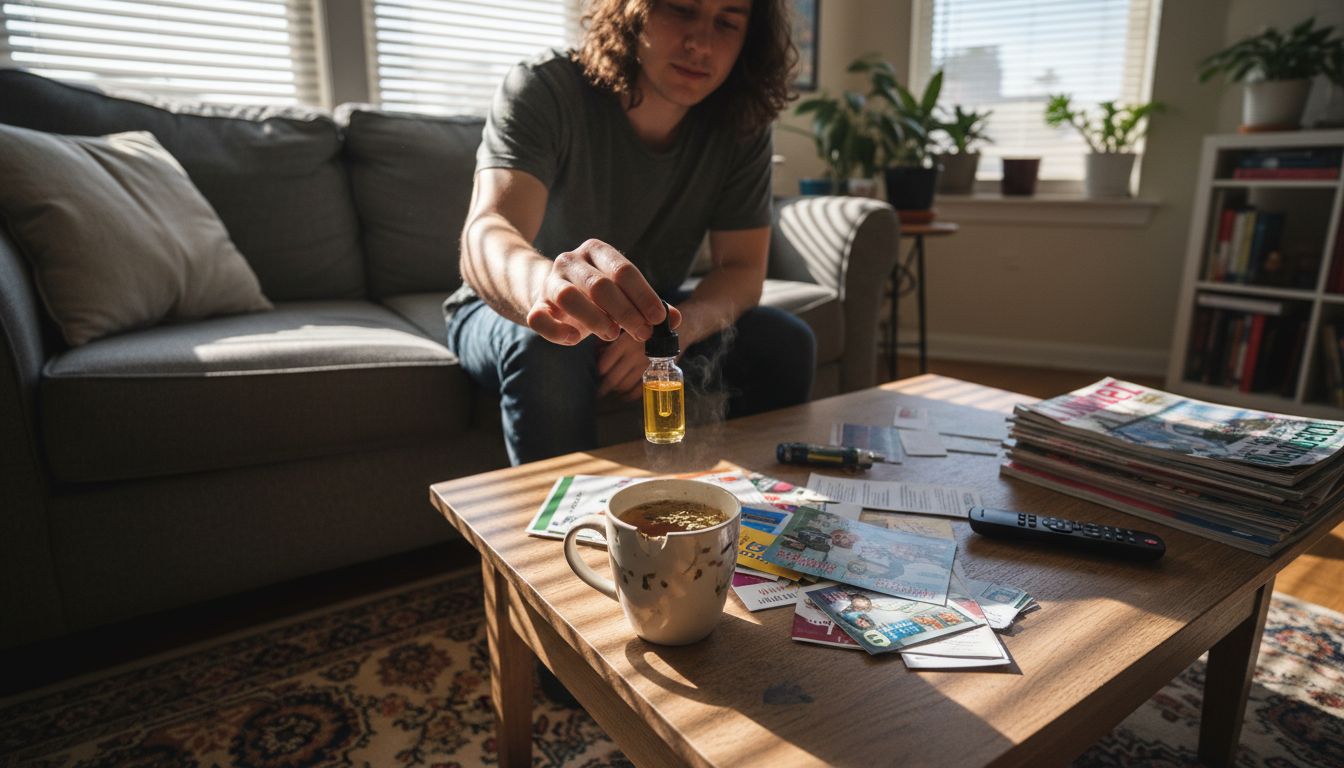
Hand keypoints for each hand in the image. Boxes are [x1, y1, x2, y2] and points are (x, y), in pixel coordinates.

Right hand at [525, 239, 680, 344]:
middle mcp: (570, 261)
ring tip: (613, 335)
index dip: (644, 295)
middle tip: (643, 334)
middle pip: (599, 285)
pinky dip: (557, 331)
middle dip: (625, 312)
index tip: (658, 318)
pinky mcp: (535, 305)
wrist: (552, 293)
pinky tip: (575, 339)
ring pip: (568, 297)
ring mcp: (550, 282)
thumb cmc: (596, 295)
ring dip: (594, 319)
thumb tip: (676, 319)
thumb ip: (648, 304)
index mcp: (596, 250)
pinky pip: (539, 318)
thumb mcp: (623, 294)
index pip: (623, 270)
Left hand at [597, 332, 650, 400]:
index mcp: (626, 342)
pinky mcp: (656, 374)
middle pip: (612, 378)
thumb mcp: (632, 326)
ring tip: (612, 391)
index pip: (605, 362)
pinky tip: (626, 396)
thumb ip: (618, 336)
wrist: (679, 329)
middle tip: (600, 391)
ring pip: (624, 385)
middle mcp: (634, 355)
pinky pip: (639, 390)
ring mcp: (645, 366)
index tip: (598, 373)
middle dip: (604, 386)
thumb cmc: (651, 327)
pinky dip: (631, 395)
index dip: (599, 370)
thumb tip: (598, 350)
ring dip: (617, 390)